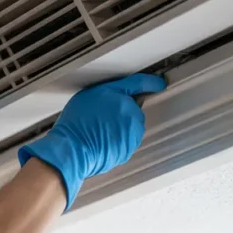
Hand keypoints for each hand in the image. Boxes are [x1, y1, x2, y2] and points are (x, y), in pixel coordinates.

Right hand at [18, 73, 164, 209]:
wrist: (73, 149)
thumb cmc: (76, 124)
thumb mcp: (90, 94)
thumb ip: (112, 91)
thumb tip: (121, 92)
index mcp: (122, 97)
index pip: (141, 84)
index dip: (152, 83)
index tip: (158, 83)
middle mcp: (131, 114)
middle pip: (133, 109)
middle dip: (122, 112)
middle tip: (101, 116)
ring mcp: (132, 133)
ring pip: (130, 127)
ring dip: (119, 128)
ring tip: (98, 130)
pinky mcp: (128, 149)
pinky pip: (125, 141)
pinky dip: (116, 141)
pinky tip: (101, 141)